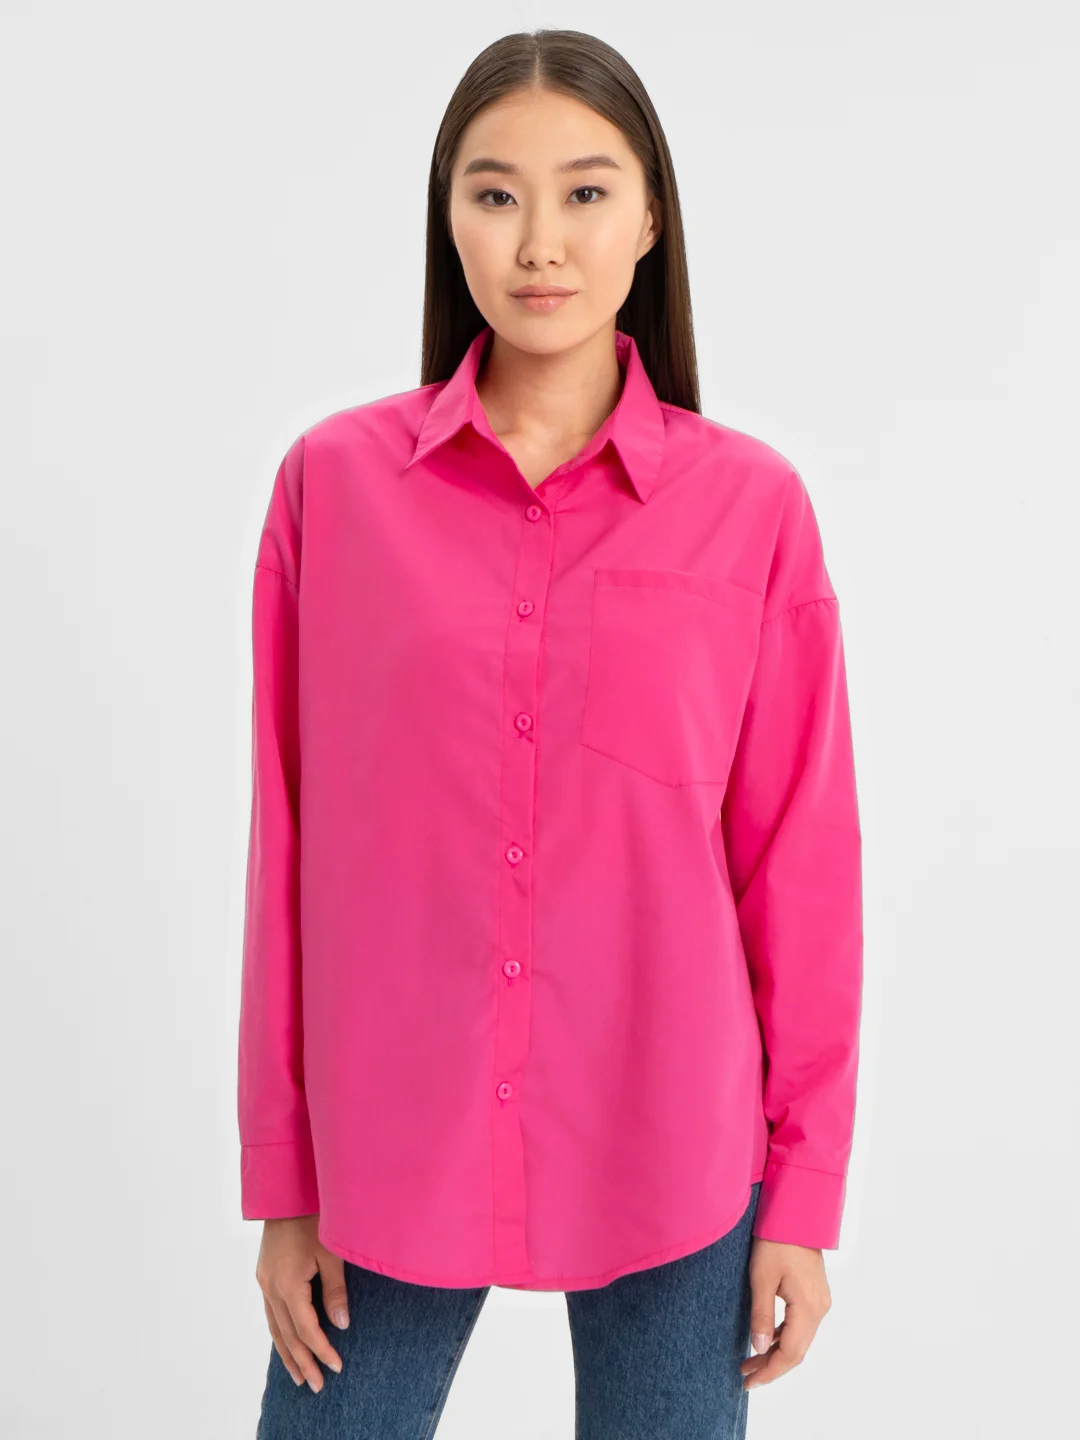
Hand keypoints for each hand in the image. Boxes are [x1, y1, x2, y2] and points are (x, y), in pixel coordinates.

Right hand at [255, 1215, 349, 1391]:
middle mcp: (271, 1288)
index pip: (306, 1329)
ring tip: (298, 1376)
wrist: (287, 1192)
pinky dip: (279, 1333)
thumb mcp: (330, 1253)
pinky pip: (270, 1313)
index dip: (322, 1350)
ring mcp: (264, 1282)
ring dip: (287, 1353)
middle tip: (316, 1386)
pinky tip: (285, 1344)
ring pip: (275, 1328)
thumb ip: (335, 1290)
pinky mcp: (264, 1276)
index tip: (336, 1366)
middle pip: (287, 1335)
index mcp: (288, 1284)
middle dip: (303, 1361)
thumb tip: (342, 1324)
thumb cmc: (313, 1218)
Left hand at [740, 1238, 831, 1390]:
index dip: (770, 1372)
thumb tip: (758, 1349)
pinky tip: (765, 1338)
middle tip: (745, 1376)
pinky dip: (783, 1336)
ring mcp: (820, 1300)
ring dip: (776, 1352)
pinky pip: (800, 1324)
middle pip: (797, 1350)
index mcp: (808, 1308)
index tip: (748, 1383)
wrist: (795, 1212)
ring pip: (799, 1338)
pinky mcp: (814, 1293)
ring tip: (750, 1361)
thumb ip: (761, 1315)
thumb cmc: (775, 1240)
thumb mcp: (762, 1278)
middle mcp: (819, 1308)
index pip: (790, 1353)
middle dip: (771, 1366)